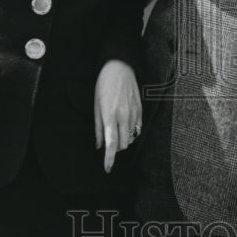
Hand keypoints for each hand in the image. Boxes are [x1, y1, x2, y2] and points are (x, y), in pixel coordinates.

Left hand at [94, 59, 141, 173]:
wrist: (119, 68)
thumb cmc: (104, 85)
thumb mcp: (96, 105)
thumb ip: (98, 128)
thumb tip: (99, 145)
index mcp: (110, 115)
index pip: (111, 143)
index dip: (109, 158)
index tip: (107, 168)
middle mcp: (124, 116)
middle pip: (123, 144)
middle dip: (116, 148)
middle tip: (109, 140)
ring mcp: (134, 113)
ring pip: (131, 138)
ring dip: (123, 139)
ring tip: (116, 128)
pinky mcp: (141, 110)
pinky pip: (138, 129)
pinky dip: (131, 132)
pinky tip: (125, 125)